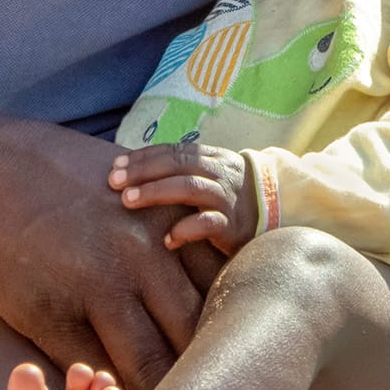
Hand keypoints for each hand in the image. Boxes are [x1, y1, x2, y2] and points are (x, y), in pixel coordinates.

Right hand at [0, 118, 210, 389]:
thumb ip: (160, 209)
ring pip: (153, 364)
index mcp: (163, 219)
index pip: (221, 284)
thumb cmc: (42, 168)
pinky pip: (96, 373)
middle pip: (197, 331)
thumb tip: (196, 233)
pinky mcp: (53, 317)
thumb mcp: (119, 177)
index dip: (231, 319)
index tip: (234, 344)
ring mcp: (97, 289)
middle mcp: (142, 256)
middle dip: (208, 366)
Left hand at [112, 139, 256, 252]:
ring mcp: (227, 198)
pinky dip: (186, 229)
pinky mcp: (233, 225)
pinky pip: (209, 223)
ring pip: (190, 188)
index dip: (143, 157)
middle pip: (178, 164)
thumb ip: (181, 171)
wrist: (275, 212)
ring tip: (129, 200)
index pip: (173, 151)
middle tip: (114, 181)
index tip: (115, 166)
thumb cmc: (229, 196)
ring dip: (157, 192)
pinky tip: (167, 239)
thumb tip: (134, 172)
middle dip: (143, 171)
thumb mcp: (209, 175)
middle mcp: (219, 173)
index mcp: (210, 158)